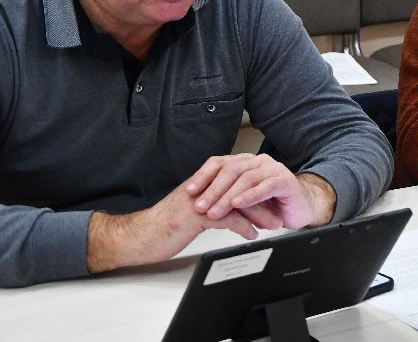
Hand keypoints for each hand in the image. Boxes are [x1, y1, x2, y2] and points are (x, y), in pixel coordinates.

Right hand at [87, 182, 259, 274]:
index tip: (274, 201)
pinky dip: (243, 226)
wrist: (138, 236)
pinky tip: (252, 234)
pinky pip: (226, 218)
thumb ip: (213, 203)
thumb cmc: (164, 225)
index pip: (238, 180)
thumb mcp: (193, 210)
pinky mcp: (193, 216)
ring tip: (272, 224)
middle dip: (263, 201)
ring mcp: (198, 200)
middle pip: (241, 188)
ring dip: (258, 214)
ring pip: (237, 202)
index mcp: (204, 182)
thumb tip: (235, 208)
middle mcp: (203, 186)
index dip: (258, 190)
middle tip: (279, 212)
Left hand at [185, 154, 335, 229]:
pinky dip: (249, 196)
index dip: (203, 176)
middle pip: (231, 169)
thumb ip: (225, 196)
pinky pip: (265, 186)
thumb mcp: (242, 200)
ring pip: (246, 178)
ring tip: (215, 211)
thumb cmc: (272, 203)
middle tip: (199, 206)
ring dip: (227, 196)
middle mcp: (259, 162)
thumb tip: (198, 202)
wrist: (301, 207)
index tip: (188, 191)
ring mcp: (273, 169)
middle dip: (212, 189)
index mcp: (246, 162)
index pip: (220, 163)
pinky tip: (237, 204)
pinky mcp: (285, 181)